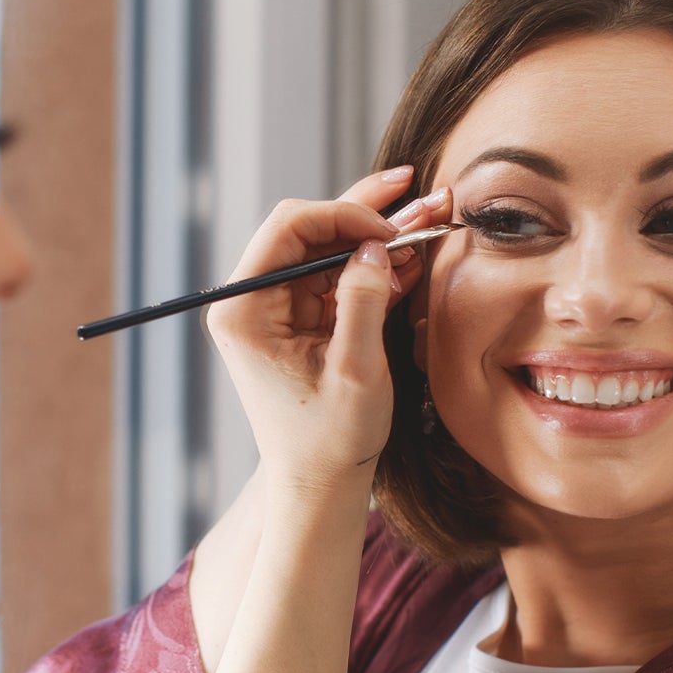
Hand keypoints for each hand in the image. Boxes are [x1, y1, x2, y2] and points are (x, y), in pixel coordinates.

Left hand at [205, 167, 452, 496]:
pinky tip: (412, 255)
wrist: (319, 486)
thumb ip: (364, 302)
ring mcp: (274, 310)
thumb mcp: (356, 371)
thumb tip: (375, 246)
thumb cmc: (330, 440)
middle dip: (365, 214)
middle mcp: (250, 302)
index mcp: (245, 310)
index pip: (289, 227)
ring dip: (375, 238)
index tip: (391, 232)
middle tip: (415, 187)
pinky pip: (334, 278)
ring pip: (326, 250)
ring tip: (427, 216)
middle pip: (308, 231)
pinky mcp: (298, 322)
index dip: (344, 215)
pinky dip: (372, 268)